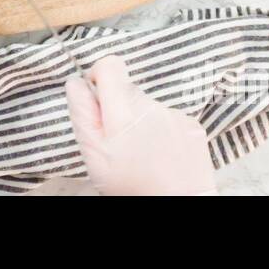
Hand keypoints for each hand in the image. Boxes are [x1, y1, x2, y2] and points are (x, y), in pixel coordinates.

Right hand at [65, 55, 215, 195]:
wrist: (180, 203)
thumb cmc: (132, 185)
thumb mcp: (94, 156)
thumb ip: (82, 114)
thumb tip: (76, 82)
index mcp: (124, 109)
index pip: (110, 65)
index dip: (99, 76)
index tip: (97, 99)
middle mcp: (152, 105)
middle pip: (128, 91)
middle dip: (119, 110)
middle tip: (118, 143)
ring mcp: (175, 114)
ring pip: (148, 107)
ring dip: (141, 123)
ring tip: (142, 154)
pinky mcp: (192, 125)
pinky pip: (169, 119)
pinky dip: (162, 132)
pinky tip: (161, 156)